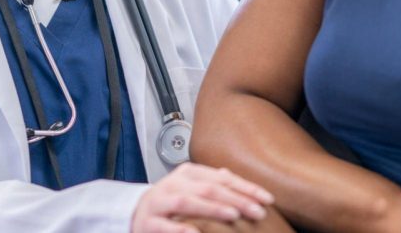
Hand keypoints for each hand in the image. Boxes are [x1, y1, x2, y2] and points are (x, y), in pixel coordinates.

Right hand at [131, 163, 275, 232]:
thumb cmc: (168, 201)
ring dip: (212, 208)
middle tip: (257, 210)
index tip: (267, 199)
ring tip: (233, 215)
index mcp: (188, 173)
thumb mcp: (191, 187)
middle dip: (236, 199)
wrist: (133, 214)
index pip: (222, 178)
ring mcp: (159, 202)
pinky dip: (180, 229)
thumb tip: (236, 178)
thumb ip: (213, 182)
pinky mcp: (148, 222)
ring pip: (187, 202)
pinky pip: (165, 226)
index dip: (246, 188)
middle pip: (209, 188)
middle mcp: (174, 184)